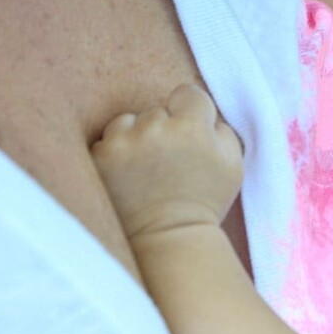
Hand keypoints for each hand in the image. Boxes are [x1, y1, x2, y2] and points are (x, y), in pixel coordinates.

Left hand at [92, 84, 242, 237]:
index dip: (191, 114)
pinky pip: (105, 142)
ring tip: (145, 170)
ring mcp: (122, 142)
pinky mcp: (99, 158)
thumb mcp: (234, 165)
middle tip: (168, 162)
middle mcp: (155, 128)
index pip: (188, 94)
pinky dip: (114, 156)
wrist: (167, 239)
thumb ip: (223, 129)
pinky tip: (127, 178)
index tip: (189, 136)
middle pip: (156, 110)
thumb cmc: (205, 202)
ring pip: (127, 122)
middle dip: (163, 129)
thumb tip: (208, 114)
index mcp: (192, 126)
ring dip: (134, 138)